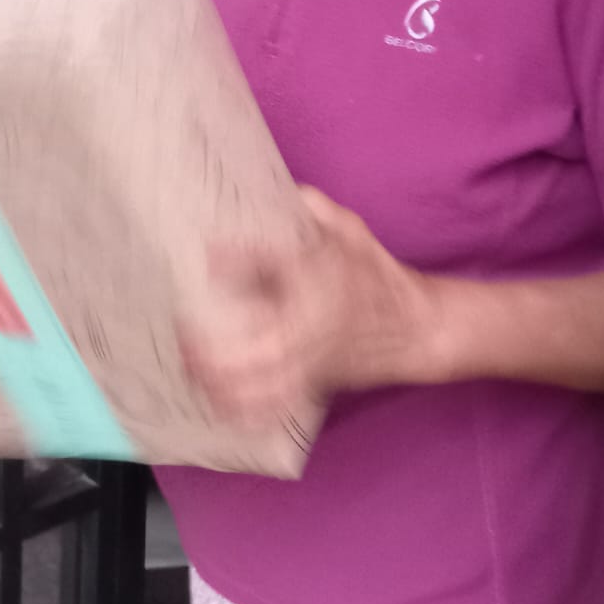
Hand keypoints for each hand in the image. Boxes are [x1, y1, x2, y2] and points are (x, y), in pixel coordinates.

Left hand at [179, 186, 439, 424]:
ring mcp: (313, 361)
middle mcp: (311, 328)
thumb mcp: (354, 233)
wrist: (419, 327)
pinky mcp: (314, 382)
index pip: (272, 269)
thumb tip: (291, 194)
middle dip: (214, 348)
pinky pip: (277, 404)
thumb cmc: (379, 276)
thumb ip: (320, 212)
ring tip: (193, 370)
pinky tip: (220, 406)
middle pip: (256, 348)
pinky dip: (248, 410)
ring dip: (223, 382)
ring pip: (263, 384)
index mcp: (318, 285)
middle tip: (184, 334)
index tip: (208, 253)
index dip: (234, 261)